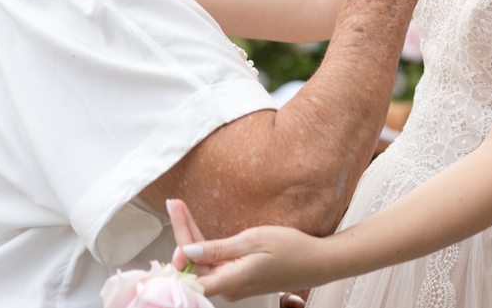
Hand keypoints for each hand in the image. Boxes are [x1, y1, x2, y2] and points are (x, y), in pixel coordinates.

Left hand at [169, 199, 327, 299]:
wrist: (317, 263)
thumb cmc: (292, 250)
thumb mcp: (255, 240)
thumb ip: (219, 249)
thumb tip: (188, 253)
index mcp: (230, 280)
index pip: (189, 272)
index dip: (176, 247)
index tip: (173, 214)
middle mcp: (228, 288)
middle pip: (193, 264)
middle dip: (183, 233)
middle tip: (175, 204)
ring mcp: (233, 285)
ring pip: (202, 264)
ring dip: (191, 239)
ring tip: (182, 211)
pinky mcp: (238, 280)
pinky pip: (214, 265)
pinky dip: (205, 247)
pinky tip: (198, 232)